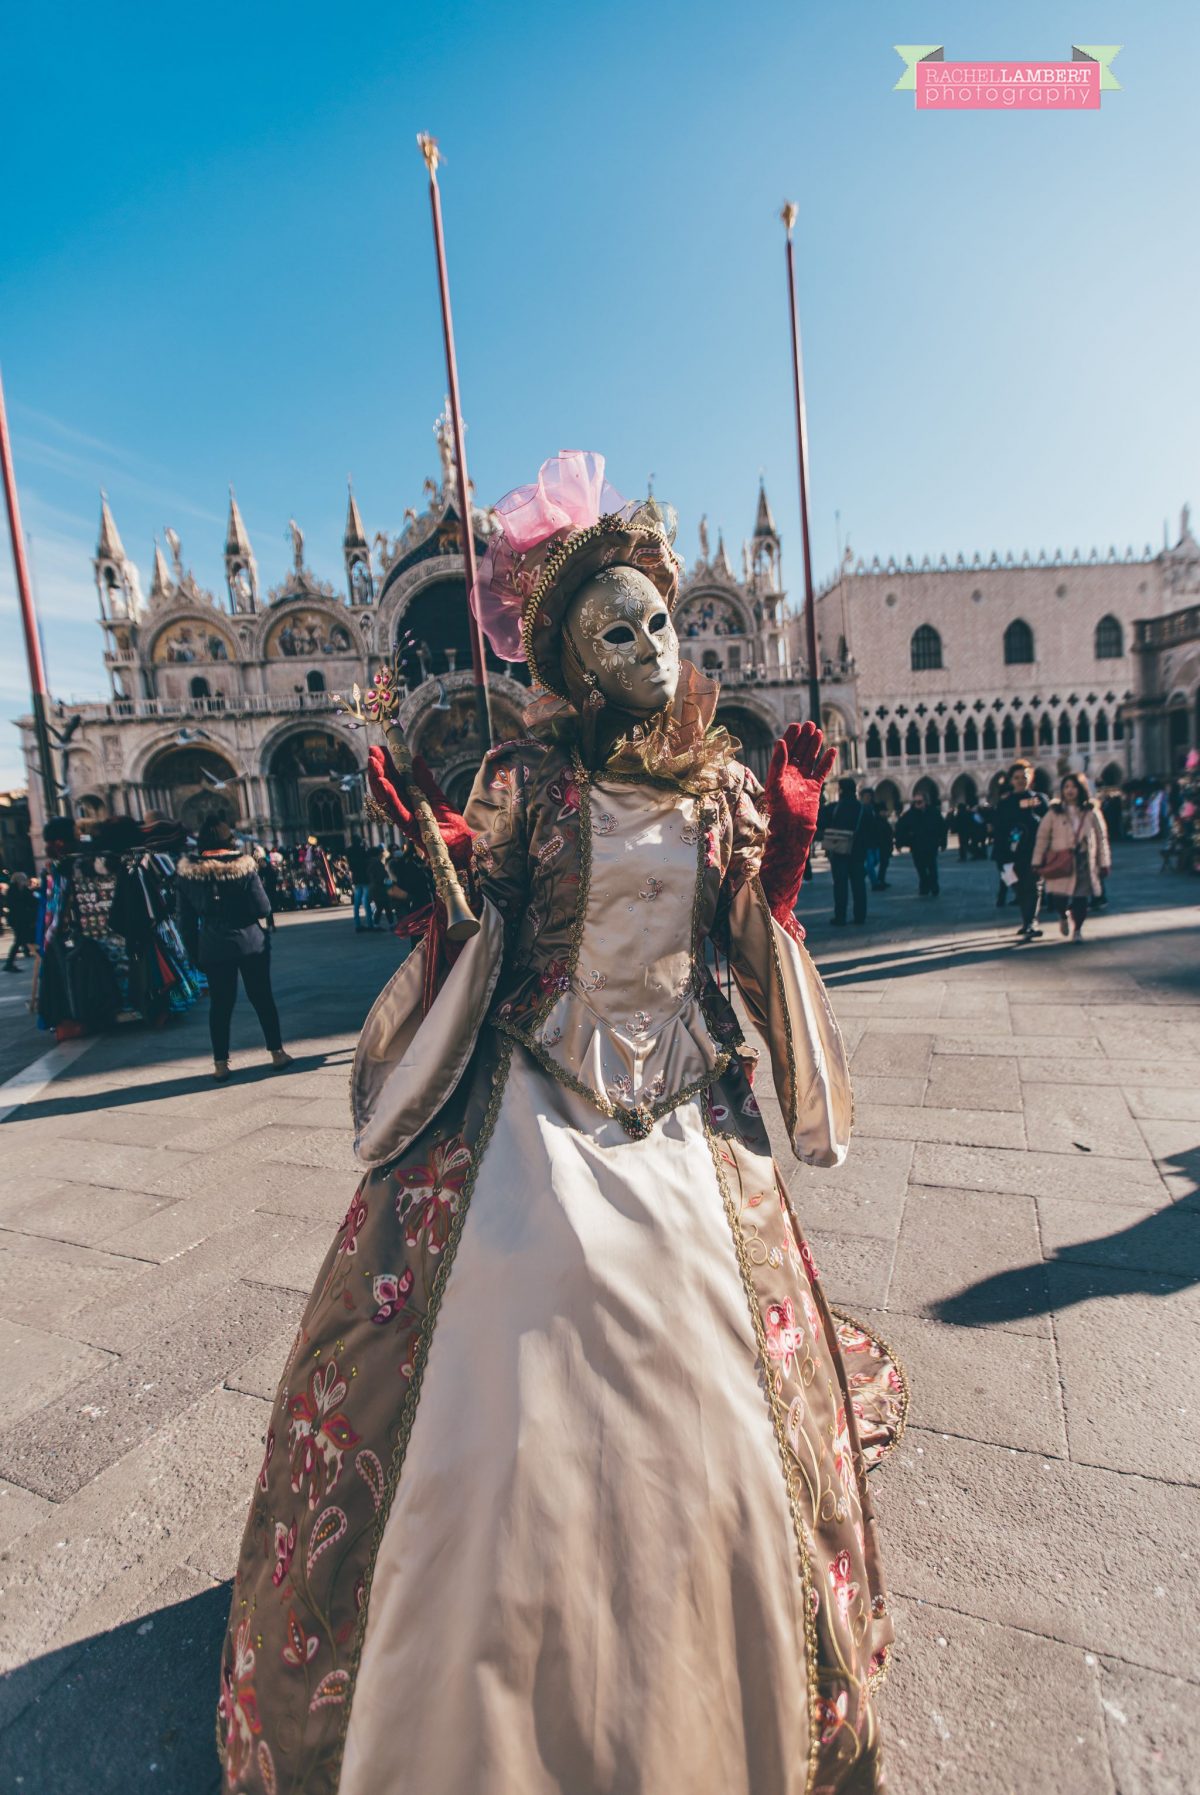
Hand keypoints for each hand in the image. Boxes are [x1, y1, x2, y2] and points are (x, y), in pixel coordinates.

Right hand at [367, 744, 472, 868]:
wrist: (461, 844)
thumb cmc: (449, 823)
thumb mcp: (437, 796)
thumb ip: (425, 780)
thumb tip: (416, 758)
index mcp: (409, 799)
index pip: (395, 780)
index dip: (386, 765)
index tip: (379, 749)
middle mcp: (404, 808)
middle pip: (387, 787)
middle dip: (378, 769)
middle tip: (372, 751)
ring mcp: (405, 818)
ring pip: (388, 798)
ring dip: (379, 780)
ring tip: (373, 763)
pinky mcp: (410, 828)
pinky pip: (398, 811)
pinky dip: (390, 797)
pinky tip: (383, 783)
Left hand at [765, 721, 837, 822]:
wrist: (792, 830)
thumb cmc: (780, 811)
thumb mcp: (775, 785)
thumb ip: (778, 763)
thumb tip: (780, 742)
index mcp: (779, 772)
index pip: (785, 750)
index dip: (790, 737)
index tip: (796, 725)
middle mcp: (791, 775)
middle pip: (798, 751)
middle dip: (803, 738)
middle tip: (809, 724)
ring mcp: (803, 780)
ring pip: (810, 758)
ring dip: (814, 746)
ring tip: (818, 732)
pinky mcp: (814, 788)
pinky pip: (822, 771)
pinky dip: (827, 761)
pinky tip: (832, 750)